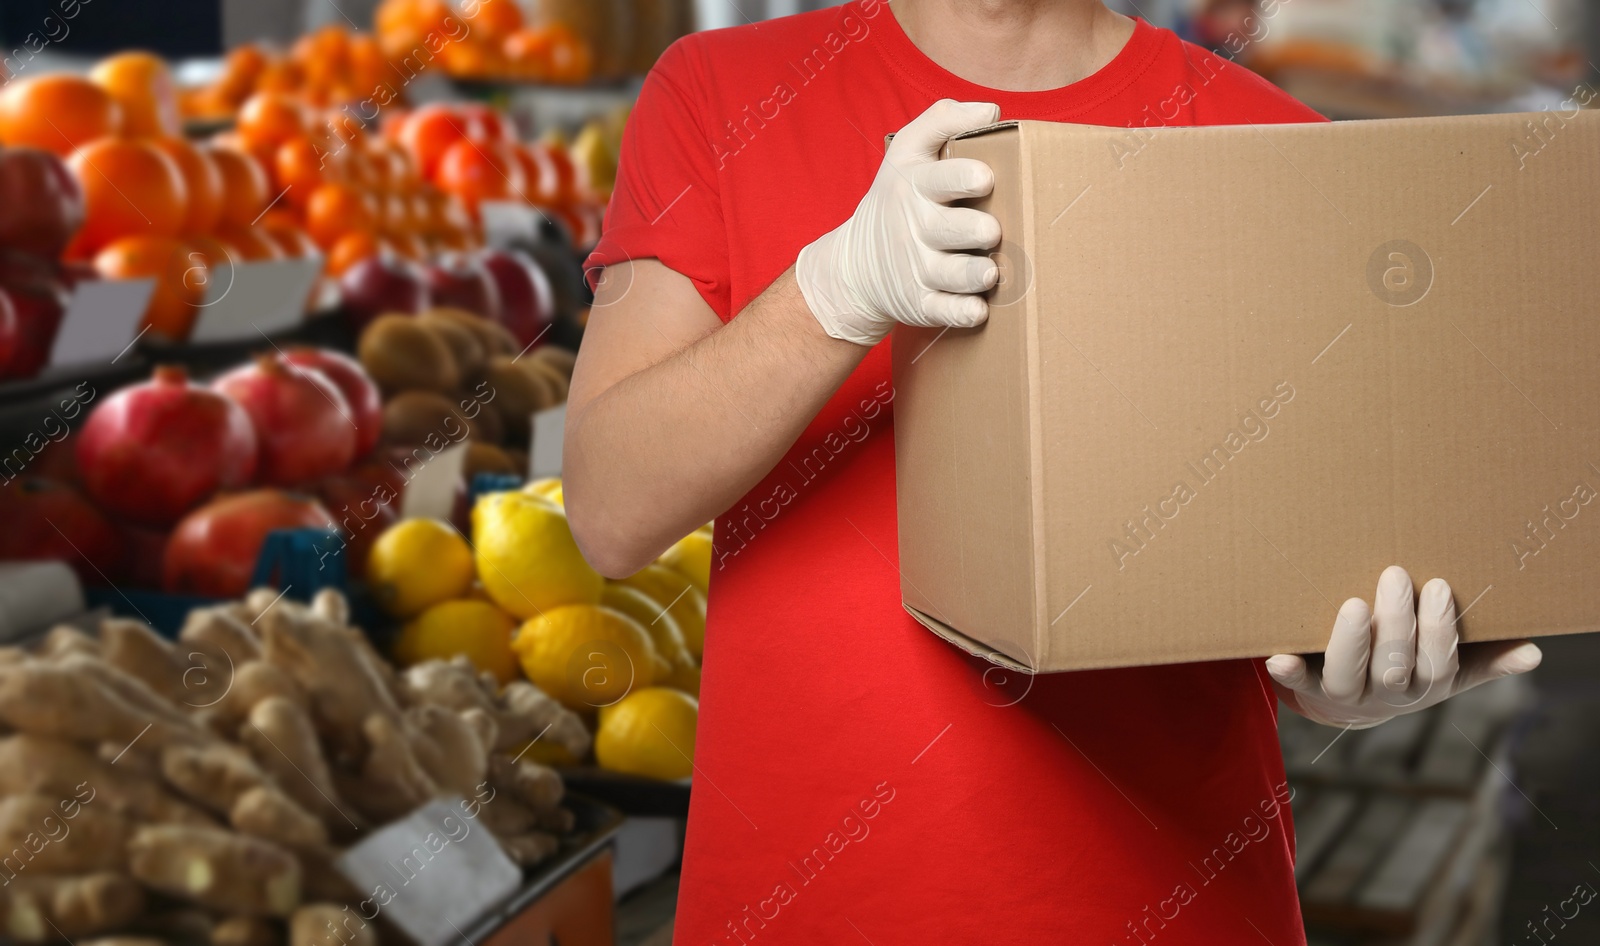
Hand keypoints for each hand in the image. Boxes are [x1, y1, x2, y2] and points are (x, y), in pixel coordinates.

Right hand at [795, 99, 1003, 345]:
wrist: (856, 265)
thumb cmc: (900, 199)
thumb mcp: (907, 152)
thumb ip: (943, 120)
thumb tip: (990, 109)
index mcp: (915, 186)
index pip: (941, 178)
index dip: (965, 178)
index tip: (985, 179)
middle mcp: (916, 228)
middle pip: (951, 228)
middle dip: (976, 229)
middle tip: (990, 230)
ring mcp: (917, 268)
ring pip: (951, 273)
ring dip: (973, 273)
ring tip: (989, 270)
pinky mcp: (920, 303)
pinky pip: (943, 311)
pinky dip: (961, 312)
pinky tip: (978, 309)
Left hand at [1265, 565, 1541, 727]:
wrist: (1352, 702)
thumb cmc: (1408, 669)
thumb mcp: (1448, 670)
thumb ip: (1486, 660)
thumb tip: (1533, 653)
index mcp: (1424, 687)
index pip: (1438, 664)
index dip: (1438, 629)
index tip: (1438, 586)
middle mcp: (1386, 695)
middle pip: (1394, 666)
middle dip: (1396, 622)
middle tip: (1394, 574)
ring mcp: (1346, 695)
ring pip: (1348, 676)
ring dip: (1350, 641)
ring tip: (1353, 605)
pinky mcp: (1309, 689)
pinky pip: (1299, 685)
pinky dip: (1290, 672)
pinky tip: (1278, 657)